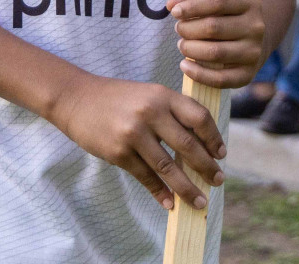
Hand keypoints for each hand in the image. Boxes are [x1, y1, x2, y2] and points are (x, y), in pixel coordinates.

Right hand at [48, 73, 223, 210]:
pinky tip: (170, 203)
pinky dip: (160, 192)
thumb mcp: (148, 94)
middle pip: (188, 145)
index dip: (214, 138)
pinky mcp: (118, 152)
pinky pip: (145, 177)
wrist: (76, 98)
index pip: (199, 117)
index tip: (222, 154)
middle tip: (219, 180)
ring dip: (187, 188)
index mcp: (162, 95)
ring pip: (168, 167)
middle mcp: (150, 112)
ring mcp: (133, 133)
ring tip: (199, 201)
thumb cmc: (117, 98)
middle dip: (206, 167)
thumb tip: (200, 144)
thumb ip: (171, 113)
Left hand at [167, 0, 267, 87]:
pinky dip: (197, 73)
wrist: (256, 42)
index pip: (219, 2)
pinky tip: (185, 65)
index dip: (193, 6)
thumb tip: (172, 4)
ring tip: (182, 45)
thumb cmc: (227, 17)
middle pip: (213, 27)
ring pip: (214, 52)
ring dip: (190, 49)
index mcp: (250, 3)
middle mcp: (255, 27)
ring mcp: (253, 52)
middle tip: (179, 29)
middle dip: (188, 29)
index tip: (176, 12)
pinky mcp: (248, 74)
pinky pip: (219, 78)